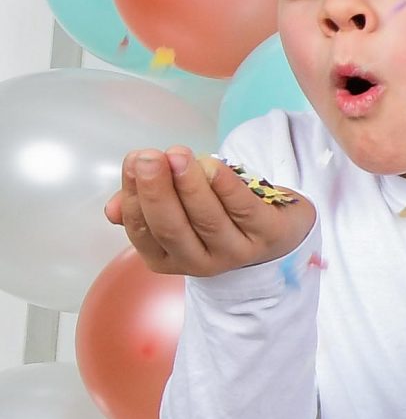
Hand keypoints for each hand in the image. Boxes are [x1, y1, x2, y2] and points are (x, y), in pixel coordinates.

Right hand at [104, 147, 313, 276]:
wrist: (279, 226)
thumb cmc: (218, 212)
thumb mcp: (179, 211)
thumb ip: (145, 206)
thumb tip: (113, 209)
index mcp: (168, 257)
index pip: (143, 231)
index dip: (135, 197)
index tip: (133, 162)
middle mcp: (200, 263)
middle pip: (172, 229)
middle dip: (157, 192)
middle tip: (150, 158)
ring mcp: (236, 252)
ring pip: (208, 220)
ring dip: (190, 186)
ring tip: (177, 154)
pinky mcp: (269, 236)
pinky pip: (244, 210)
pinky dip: (227, 187)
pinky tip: (213, 166)